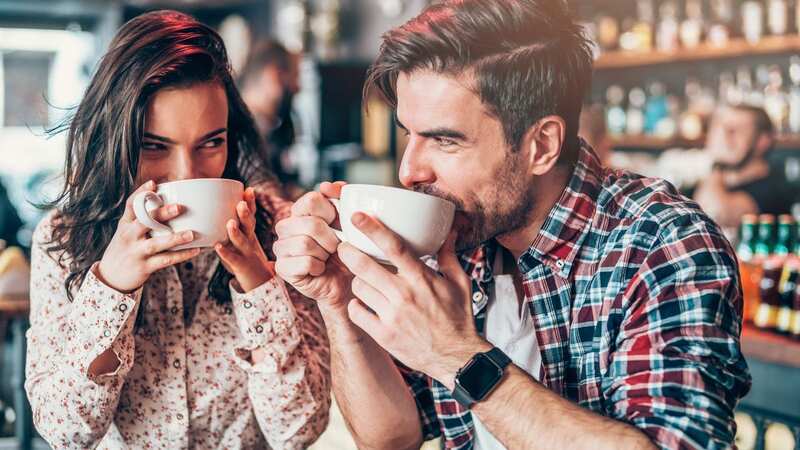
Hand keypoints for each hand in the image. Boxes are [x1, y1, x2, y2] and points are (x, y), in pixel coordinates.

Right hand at [97, 180, 200, 292]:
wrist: (111, 276)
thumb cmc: (125, 248)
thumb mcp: (126, 231)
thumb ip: (141, 218)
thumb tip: (166, 200)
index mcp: (125, 224)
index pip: (130, 206)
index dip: (141, 193)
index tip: (154, 183)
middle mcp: (128, 236)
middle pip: (143, 222)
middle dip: (160, 214)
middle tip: (179, 206)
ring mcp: (136, 252)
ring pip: (156, 244)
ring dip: (175, 239)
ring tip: (191, 234)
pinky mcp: (144, 266)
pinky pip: (165, 260)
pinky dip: (181, 255)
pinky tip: (196, 250)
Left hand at [215, 187, 273, 292]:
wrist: (259, 283)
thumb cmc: (245, 259)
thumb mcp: (240, 242)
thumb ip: (231, 229)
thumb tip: (212, 211)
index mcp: (249, 234)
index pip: (251, 215)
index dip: (251, 203)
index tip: (249, 189)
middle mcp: (250, 241)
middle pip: (249, 226)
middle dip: (246, 214)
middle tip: (241, 202)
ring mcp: (246, 254)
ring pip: (242, 241)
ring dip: (236, 232)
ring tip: (230, 223)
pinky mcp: (241, 266)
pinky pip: (233, 259)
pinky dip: (225, 253)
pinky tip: (217, 247)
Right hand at [273, 182, 352, 312]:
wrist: (345, 282)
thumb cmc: (347, 252)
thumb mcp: (349, 222)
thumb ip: (341, 199)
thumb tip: (329, 185)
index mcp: (300, 211)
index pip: (312, 199)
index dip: (331, 213)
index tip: (337, 224)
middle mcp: (286, 226)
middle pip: (311, 223)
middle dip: (331, 238)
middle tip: (335, 247)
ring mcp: (281, 247)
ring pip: (305, 243)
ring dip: (324, 254)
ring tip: (327, 258)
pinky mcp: (282, 267)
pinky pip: (304, 262)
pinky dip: (319, 267)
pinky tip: (320, 269)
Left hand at [337, 212, 489, 386]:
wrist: (457, 357)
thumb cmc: (458, 318)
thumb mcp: (460, 284)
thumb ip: (449, 256)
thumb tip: (448, 233)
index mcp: (421, 279)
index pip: (393, 247)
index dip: (372, 229)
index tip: (357, 217)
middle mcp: (404, 295)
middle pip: (365, 266)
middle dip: (348, 252)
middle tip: (344, 247)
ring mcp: (392, 316)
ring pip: (358, 287)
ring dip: (357, 280)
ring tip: (363, 280)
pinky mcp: (384, 335)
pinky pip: (356, 312)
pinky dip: (356, 306)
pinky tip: (363, 304)